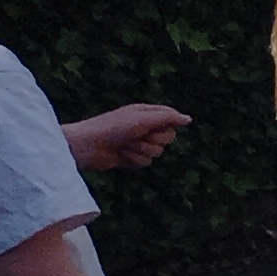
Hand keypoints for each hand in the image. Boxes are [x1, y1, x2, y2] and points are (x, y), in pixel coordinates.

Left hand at [65, 105, 190, 171]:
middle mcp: (143, 127)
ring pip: (158, 151)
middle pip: (168, 137)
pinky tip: (122, 155)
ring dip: (143, 150)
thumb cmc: (112, 128)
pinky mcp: (132, 157)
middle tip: (140, 136)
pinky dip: (135, 159)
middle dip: (156, 139)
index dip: (168, 123)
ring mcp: (138, 143)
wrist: (88, 146)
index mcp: (145, 113)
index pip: (170, 117)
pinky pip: (146, 162)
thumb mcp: (142, 119)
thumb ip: (167, 118)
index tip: (156, 126)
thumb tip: (188, 119)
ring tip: (126, 146)